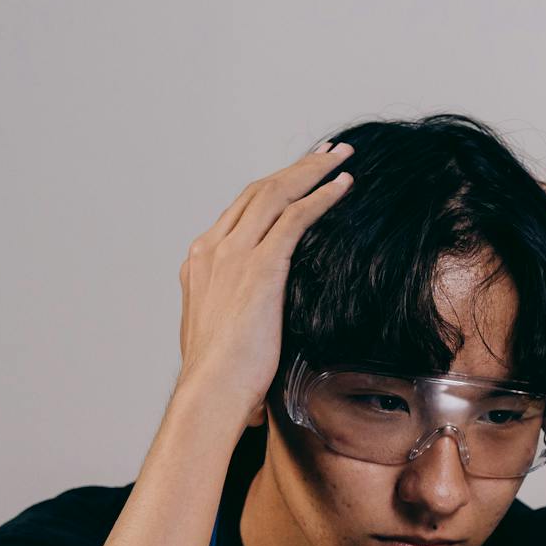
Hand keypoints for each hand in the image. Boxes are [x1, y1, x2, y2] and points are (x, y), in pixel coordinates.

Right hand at [176, 142, 353, 424]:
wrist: (211, 392)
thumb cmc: (221, 379)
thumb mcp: (225, 337)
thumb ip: (239, 319)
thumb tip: (256, 333)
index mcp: (201, 263)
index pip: (239, 212)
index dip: (271, 190)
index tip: (296, 178)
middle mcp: (212, 250)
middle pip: (257, 193)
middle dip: (295, 169)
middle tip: (326, 153)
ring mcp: (232, 255)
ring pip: (275, 194)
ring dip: (311, 172)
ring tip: (341, 157)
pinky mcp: (259, 267)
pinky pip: (294, 218)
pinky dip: (321, 197)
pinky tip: (344, 186)